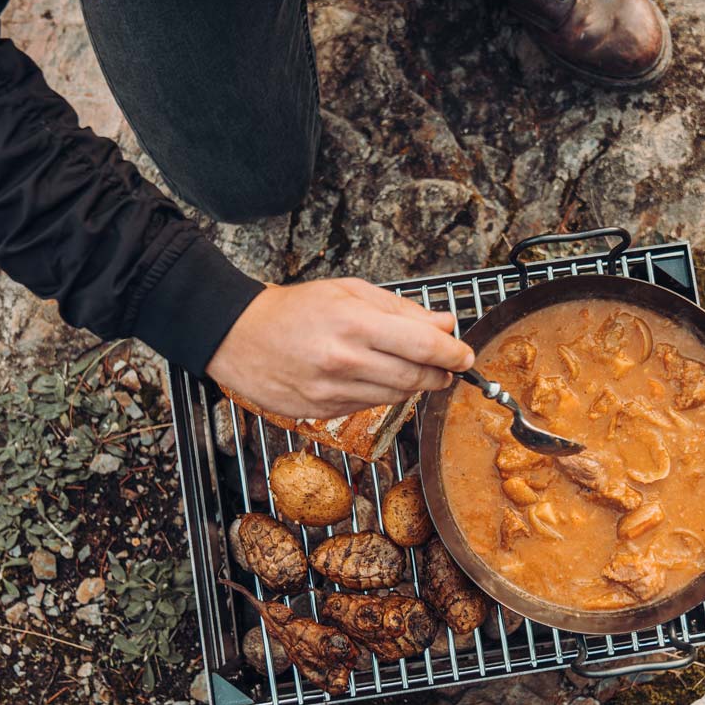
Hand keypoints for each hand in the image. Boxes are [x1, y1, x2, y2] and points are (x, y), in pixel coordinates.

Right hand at [206, 278, 473, 417]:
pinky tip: (375, 377)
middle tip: (448, 367)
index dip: (454, 354)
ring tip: (414, 370)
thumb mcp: (349, 292)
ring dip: (414, 385)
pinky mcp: (321, 412)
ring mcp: (332, 391)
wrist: (238, 335)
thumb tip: (444, 325)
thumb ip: (401, 310)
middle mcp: (345, 361)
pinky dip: (381, 393)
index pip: (424, 346)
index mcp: (355, 325)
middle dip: (440, 374)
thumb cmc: (294, 308)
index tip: (465, 356)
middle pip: (416, 377)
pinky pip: (368, 406)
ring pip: (396, 396)